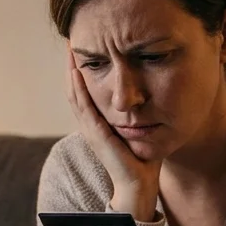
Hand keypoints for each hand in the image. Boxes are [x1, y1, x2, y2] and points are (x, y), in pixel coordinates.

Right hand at [66, 47, 160, 220]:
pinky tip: (78, 71)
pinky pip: (84, 107)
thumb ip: (143, 110)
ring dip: (72, 71)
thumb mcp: (142, 128)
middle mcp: (91, 124)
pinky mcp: (97, 134)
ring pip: (75, 95)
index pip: (86, 91)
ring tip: (71, 49)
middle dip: (73, 64)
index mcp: (100, 122)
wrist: (139, 186)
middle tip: (72, 39)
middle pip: (76, 89)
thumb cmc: (144, 160)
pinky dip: (79, 88)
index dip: (83, 69)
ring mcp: (91, 129)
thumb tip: (154, 92)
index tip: (86, 47)